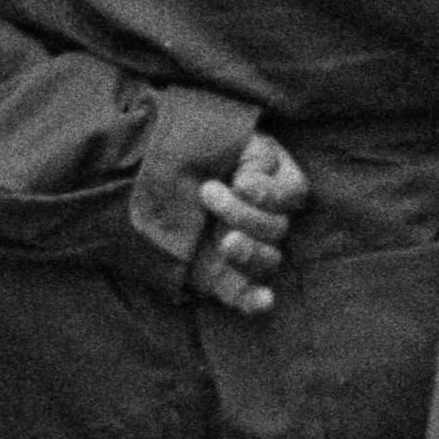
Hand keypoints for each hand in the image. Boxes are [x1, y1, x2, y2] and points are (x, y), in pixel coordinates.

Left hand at [173, 127, 309, 318]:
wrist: (147, 174)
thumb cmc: (192, 150)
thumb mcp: (224, 138)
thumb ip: (245, 154)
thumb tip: (247, 181)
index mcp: (272, 181)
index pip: (292, 193)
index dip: (269, 193)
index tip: (239, 181)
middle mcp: (265, 218)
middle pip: (277, 228)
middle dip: (243, 214)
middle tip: (207, 193)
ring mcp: (246, 248)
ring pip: (268, 259)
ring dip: (250, 252)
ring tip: (224, 242)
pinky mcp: (223, 275)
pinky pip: (247, 294)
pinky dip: (256, 300)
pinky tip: (263, 300)